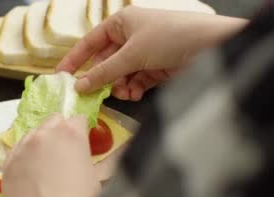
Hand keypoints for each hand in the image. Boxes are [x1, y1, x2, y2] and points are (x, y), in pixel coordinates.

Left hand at [2, 114, 99, 196]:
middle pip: (52, 122)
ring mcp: (20, 151)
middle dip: (60, 133)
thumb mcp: (95, 179)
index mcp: (70, 133)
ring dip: (40, 145)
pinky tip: (32, 177)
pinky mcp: (5, 169)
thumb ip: (86, 159)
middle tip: (66, 158)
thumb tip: (82, 159)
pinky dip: (24, 159)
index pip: (78, 119)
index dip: (82, 132)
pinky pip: (16, 154)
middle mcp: (42, 136)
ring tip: (47, 170)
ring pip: (31, 136)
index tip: (83, 146)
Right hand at [57, 6, 247, 99]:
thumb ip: (104, 72)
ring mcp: (144, 54)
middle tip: (91, 96)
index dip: (75, 59)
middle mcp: (131, 37)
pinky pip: (135, 82)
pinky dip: (133, 90)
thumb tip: (79, 86)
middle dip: (101, 79)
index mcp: (121, 23)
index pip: (90, 42)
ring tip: (123, 93)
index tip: (61, 76)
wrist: (212, 46)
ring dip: (118, 86)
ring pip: (120, 75)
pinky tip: (135, 94)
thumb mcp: (132, 54)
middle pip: (105, 62)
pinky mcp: (156, 69)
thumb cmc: (171, 37)